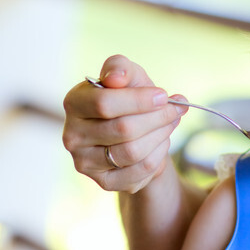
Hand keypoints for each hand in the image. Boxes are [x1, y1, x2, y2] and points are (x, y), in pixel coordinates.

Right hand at [62, 55, 184, 193]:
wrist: (134, 131)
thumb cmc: (128, 98)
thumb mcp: (128, 76)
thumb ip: (120, 68)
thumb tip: (116, 78)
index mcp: (74, 103)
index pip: (104, 103)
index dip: (139, 100)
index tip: (163, 95)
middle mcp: (72, 135)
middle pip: (123, 129)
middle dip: (157, 118)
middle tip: (176, 109)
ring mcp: (85, 162)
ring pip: (133, 152)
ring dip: (161, 135)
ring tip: (170, 123)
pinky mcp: (103, 182)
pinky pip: (140, 171)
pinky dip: (159, 155)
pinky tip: (161, 142)